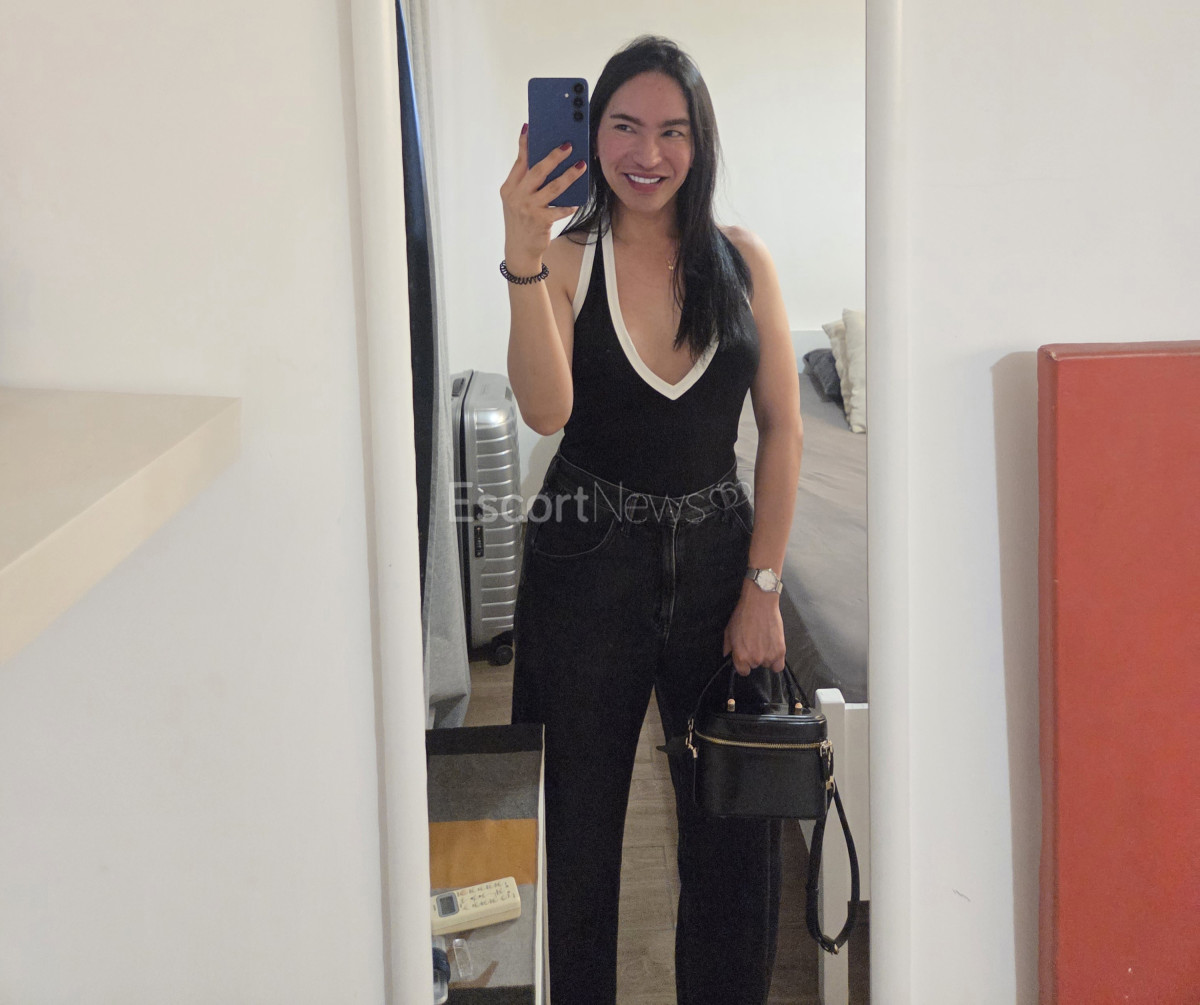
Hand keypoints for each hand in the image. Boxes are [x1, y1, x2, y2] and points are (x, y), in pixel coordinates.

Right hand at [499, 126, 587, 272]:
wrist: (519, 250)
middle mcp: (517, 196)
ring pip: (552, 187)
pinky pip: (559, 209)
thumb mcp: (516, 200)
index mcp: (509, 187)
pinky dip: (568, 205)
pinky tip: (577, 201)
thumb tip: (545, 160)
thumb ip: (525, 182)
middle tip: (568, 145)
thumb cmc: (521, 220)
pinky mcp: (540, 221)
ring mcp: (528, 209)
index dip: (525, 144)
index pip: (519, 161)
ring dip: (569, 176)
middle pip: (537, 170)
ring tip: (581, 165)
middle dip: (554, 156)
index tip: (531, 127)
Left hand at [722, 584, 785, 675]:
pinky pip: (779, 666)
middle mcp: (754, 659)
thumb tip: (727, 655)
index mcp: (741, 656)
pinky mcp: (780, 651)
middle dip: (754, 657)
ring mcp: (768, 656)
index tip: (745, 656)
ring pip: (767, 664)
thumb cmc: (743, 615)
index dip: (743, 664)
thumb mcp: (729, 631)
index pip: (743, 671)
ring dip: (766, 657)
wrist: (760, 603)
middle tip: (755, 643)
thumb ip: (728, 646)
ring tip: (764, 642)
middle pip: (754, 666)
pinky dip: (776, 661)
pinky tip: (773, 651)